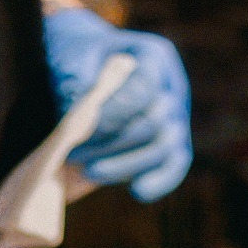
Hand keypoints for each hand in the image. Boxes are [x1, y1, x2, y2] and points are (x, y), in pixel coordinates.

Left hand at [43, 7, 191, 201]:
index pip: (143, 88)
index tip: (78, 128)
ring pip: (163, 148)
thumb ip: (74, 77)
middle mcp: (172, 87)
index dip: (113, 112)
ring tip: (89, 172)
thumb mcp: (70, 57)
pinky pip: (173, 167)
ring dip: (125, 165)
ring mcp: (176, 117)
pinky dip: (159, 182)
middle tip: (73, 155)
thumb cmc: (78, 59)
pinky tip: (137, 191)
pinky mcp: (173, 146)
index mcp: (153, 56)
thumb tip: (78, 110)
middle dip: (112, 143)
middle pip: (154, 122)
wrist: (86, 70)